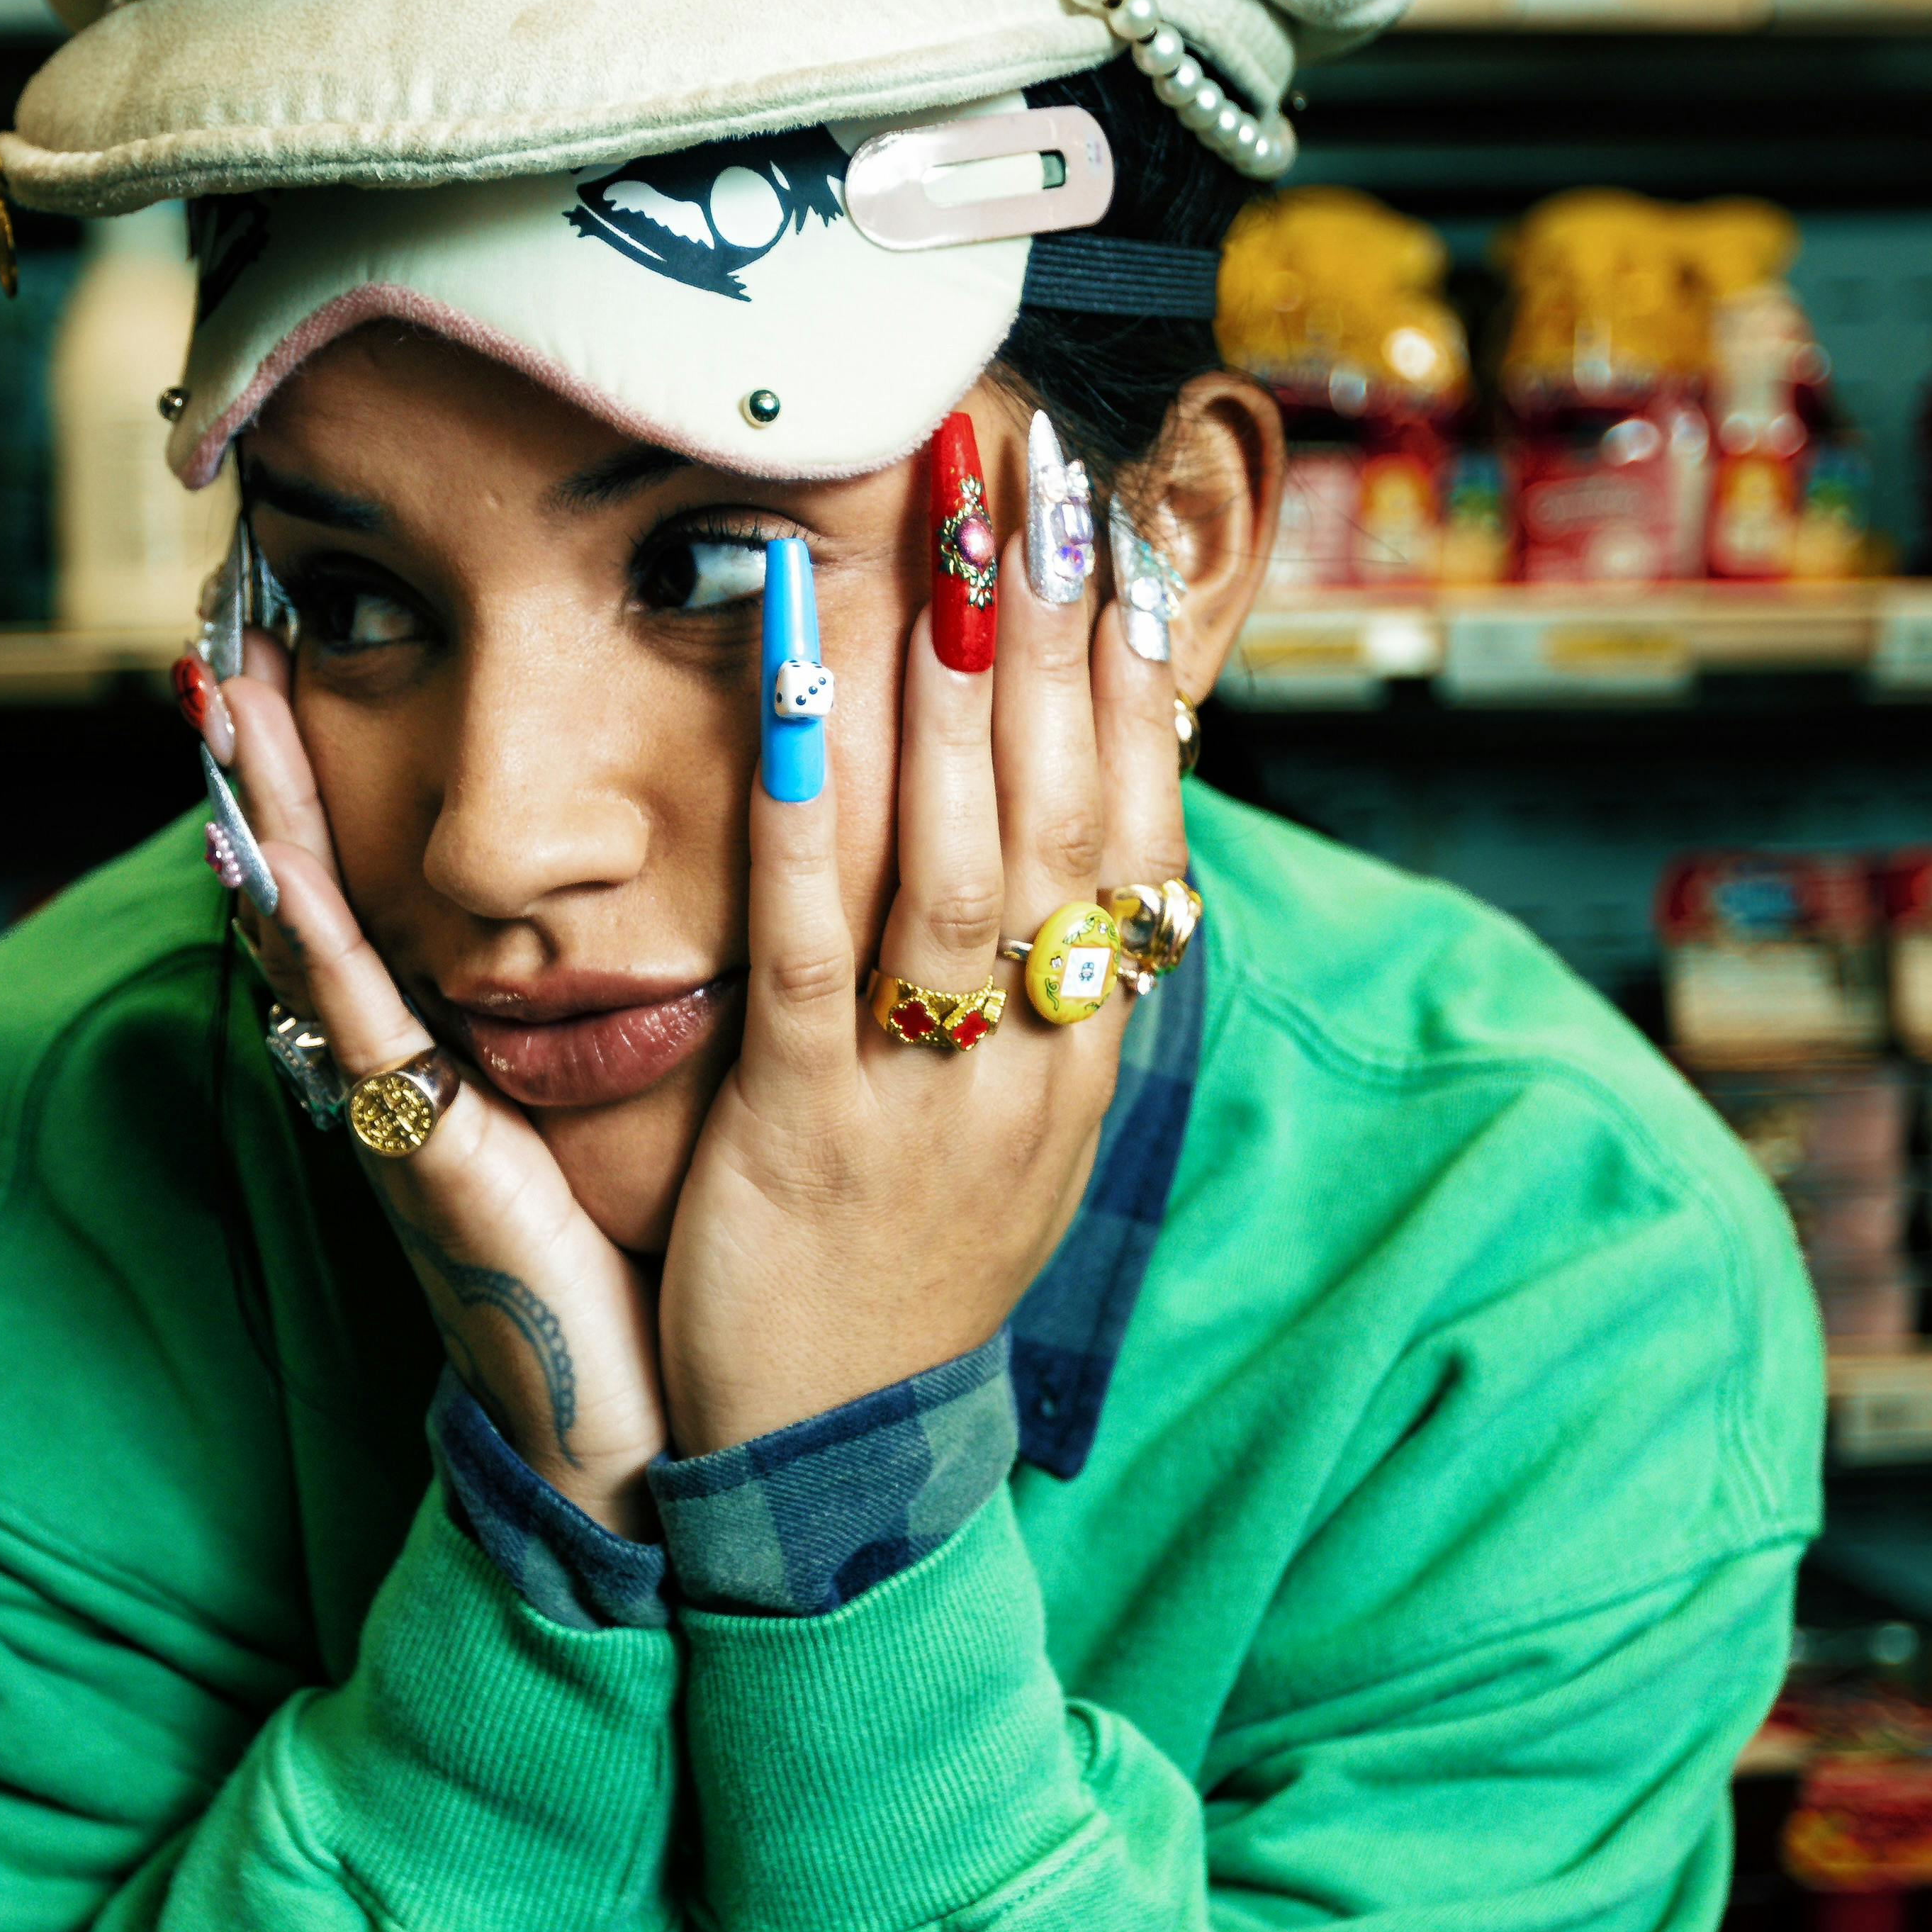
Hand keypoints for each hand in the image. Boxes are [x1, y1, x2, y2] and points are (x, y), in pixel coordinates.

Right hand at [202, 631, 668, 1536]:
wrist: (632, 1432)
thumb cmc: (644, 1276)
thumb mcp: (625, 1120)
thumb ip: (624, 1028)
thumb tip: (677, 917)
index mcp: (457, 1051)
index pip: (383, 883)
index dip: (338, 776)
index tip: (315, 657)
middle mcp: (409, 1066)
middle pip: (323, 881)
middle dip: (274, 762)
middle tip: (234, 626)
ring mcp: (399, 1105)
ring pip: (313, 926)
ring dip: (263, 809)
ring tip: (219, 692)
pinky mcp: (422, 1149)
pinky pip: (352, 1015)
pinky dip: (306, 929)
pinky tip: (264, 854)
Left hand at [656, 415, 1187, 1460]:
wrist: (841, 1472)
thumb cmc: (904, 1275)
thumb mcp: (1007, 1126)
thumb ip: (1037, 983)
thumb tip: (1071, 834)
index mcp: (1086, 1049)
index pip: (1131, 821)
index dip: (1121, 664)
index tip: (1108, 521)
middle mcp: (1036, 1056)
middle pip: (1056, 807)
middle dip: (1045, 624)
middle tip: (1028, 459)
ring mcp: (931, 1092)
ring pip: (956, 854)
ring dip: (951, 675)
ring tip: (944, 520)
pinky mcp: (811, 1129)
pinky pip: (816, 940)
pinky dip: (810, 797)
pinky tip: (801, 676)